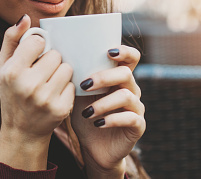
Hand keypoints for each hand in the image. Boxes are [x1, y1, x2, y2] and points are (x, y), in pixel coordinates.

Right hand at [0, 15, 74, 169]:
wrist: (21, 130)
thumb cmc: (11, 91)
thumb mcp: (3, 65)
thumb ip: (12, 38)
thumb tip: (26, 18)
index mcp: (12, 72)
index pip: (37, 42)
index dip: (37, 47)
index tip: (33, 56)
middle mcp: (28, 86)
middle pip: (55, 55)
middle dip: (50, 60)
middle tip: (41, 72)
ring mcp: (45, 99)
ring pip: (67, 68)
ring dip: (61, 72)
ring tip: (49, 82)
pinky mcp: (61, 109)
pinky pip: (73, 84)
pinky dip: (66, 87)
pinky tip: (55, 94)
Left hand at [70, 46, 144, 177]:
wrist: (93, 148)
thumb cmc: (86, 116)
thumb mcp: (79, 96)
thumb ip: (78, 78)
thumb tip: (62, 59)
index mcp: (119, 79)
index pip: (131, 58)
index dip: (124, 51)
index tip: (107, 52)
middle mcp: (131, 90)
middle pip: (125, 73)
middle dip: (104, 77)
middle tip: (84, 86)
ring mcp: (136, 108)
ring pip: (126, 96)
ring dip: (103, 103)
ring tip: (87, 112)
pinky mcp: (138, 126)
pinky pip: (130, 118)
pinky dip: (112, 119)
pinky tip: (98, 123)